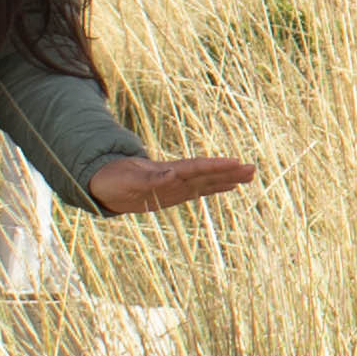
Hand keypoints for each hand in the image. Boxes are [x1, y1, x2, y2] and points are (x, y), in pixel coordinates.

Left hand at [82, 154, 258, 218]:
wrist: (104, 182)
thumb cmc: (112, 179)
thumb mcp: (128, 180)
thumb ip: (150, 179)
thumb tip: (171, 175)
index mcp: (166, 171)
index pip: (196, 167)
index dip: (215, 166)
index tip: (234, 162)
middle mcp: (176, 176)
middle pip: (207, 173)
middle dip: (229, 171)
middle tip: (252, 169)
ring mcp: (177, 184)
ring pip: (208, 180)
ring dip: (228, 178)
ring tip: (250, 175)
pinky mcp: (176, 193)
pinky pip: (201, 189)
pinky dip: (217, 187)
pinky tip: (231, 186)